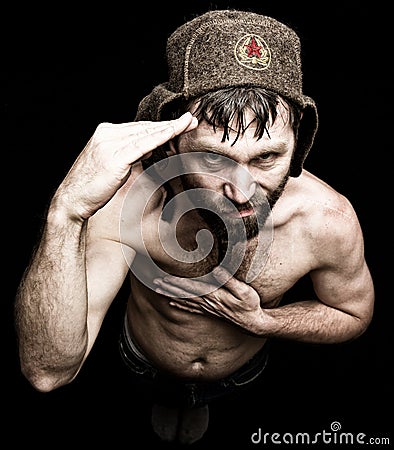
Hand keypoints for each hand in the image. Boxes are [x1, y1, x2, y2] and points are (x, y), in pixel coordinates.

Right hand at [53, 113, 196, 219]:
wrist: (73, 200)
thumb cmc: (93, 186)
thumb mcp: (114, 164)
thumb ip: (130, 153)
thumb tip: (149, 148)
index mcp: (106, 133)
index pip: (139, 127)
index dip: (161, 126)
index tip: (179, 124)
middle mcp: (107, 134)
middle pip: (145, 127)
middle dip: (170, 124)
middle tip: (190, 120)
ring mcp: (110, 144)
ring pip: (147, 133)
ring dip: (170, 127)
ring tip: (188, 123)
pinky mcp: (115, 157)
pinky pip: (143, 145)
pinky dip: (160, 137)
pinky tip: (174, 132)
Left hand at [153, 266, 263, 334]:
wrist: (253, 323)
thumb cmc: (250, 305)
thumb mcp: (244, 291)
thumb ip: (229, 280)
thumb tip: (216, 270)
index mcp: (214, 296)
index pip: (191, 287)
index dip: (178, 282)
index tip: (165, 277)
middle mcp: (208, 303)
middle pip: (184, 294)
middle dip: (169, 287)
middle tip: (154, 282)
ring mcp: (207, 308)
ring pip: (184, 301)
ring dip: (170, 294)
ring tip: (158, 289)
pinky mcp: (210, 312)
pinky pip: (191, 309)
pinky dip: (180, 305)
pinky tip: (172, 303)